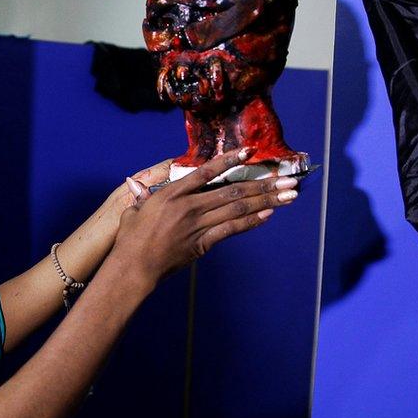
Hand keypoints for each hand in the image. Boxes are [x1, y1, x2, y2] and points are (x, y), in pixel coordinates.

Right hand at [110, 148, 298, 283]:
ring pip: (238, 208)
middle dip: (264, 185)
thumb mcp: (134, 211)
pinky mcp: (203, 243)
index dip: (228, 160)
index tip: (248, 152)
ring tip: (288, 196)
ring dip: (266, 202)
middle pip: (233, 191)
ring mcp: (198, 225)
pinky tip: (267, 215)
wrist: (134, 266)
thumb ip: (142, 196)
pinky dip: (250, 222)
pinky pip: (231, 229)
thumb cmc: (130, 239)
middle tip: (288, 180)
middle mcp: (189, 206)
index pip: (206, 172)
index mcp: (172, 194)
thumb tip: (137, 186)